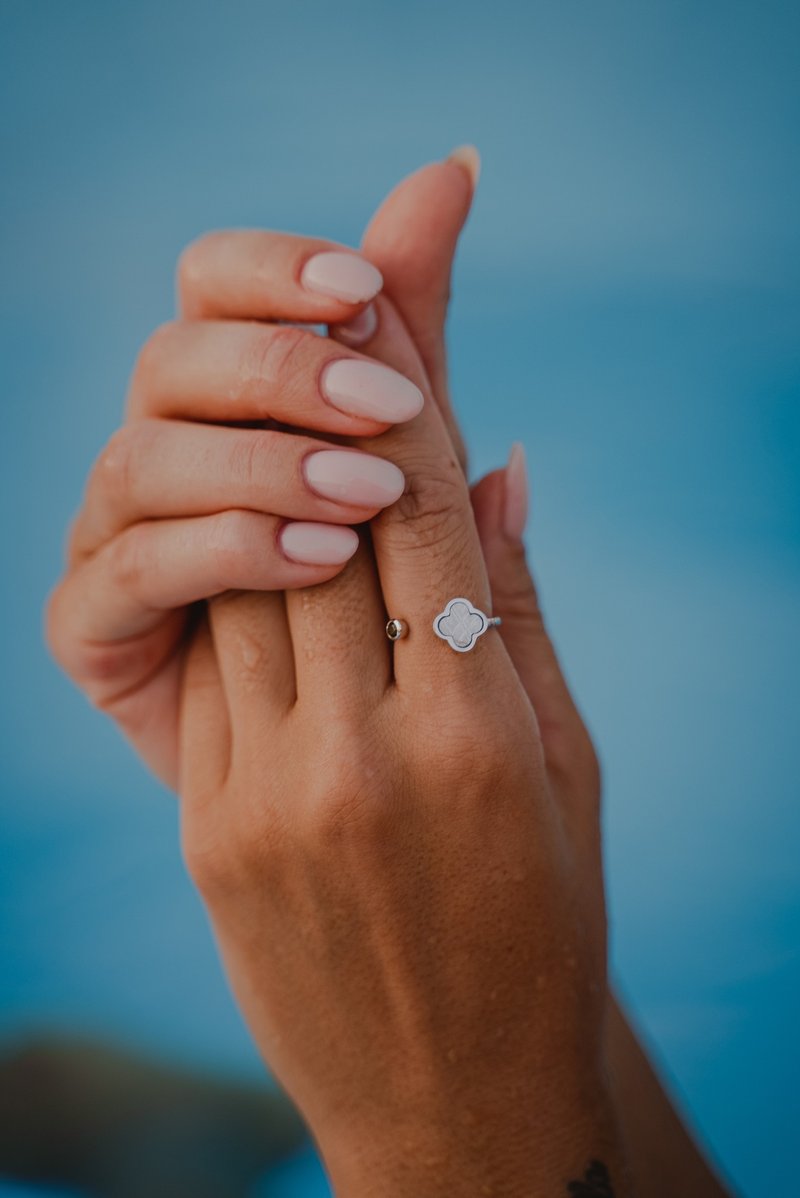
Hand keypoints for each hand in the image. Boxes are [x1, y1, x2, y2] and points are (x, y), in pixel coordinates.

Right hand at [46, 235, 421, 786]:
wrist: (380, 775)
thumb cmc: (403, 608)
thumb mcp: (420, 459)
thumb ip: (417, 329)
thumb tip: (456, 168)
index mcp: (230, 399)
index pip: (214, 283)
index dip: (276, 272)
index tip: (366, 287)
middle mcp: (165, 450)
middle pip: (170, 357)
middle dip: (279, 370)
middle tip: (387, 404)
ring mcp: (117, 536)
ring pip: (143, 456)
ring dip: (258, 462)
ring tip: (367, 500)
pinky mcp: (95, 627)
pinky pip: (129, 568)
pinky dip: (221, 550)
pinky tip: (316, 560)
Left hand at [179, 296, 627, 1195]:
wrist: (454, 1102)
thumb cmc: (542, 929)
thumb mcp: (571, 774)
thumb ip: (523, 616)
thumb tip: (496, 470)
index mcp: (481, 742)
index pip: (423, 521)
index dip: (405, 401)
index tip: (391, 311)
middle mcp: (363, 758)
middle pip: (323, 527)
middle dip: (330, 406)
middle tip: (337, 309)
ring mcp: (268, 797)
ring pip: (247, 582)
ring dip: (267, 480)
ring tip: (293, 406)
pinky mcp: (208, 833)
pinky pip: (209, 667)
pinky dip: (233, 579)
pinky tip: (254, 524)